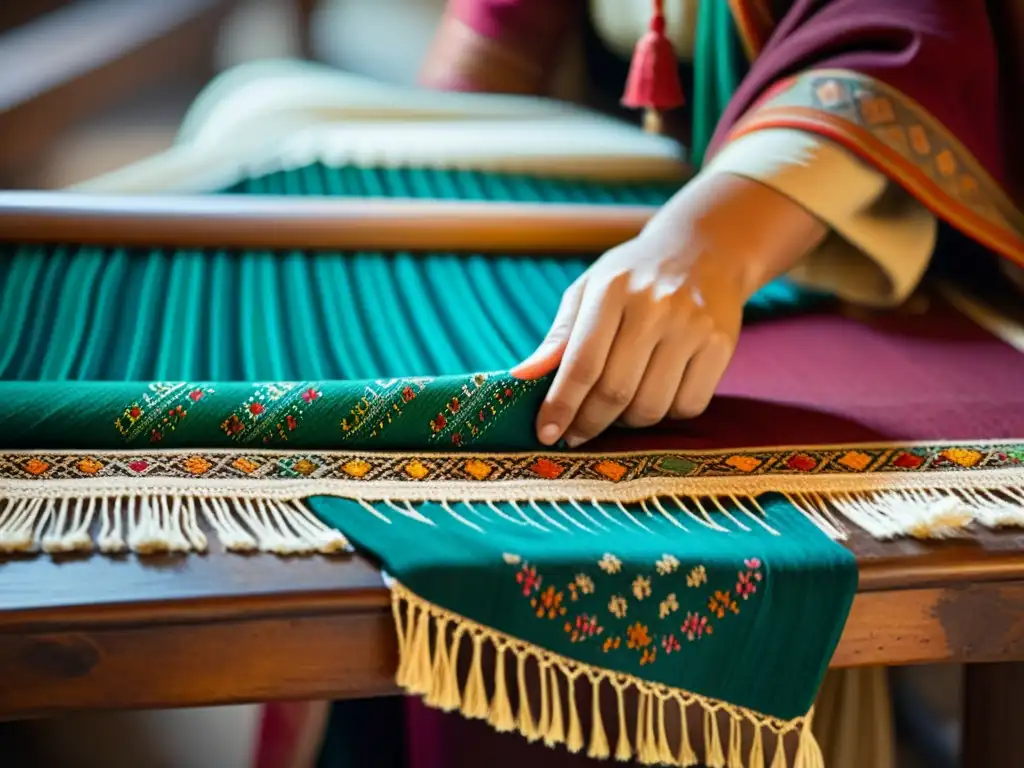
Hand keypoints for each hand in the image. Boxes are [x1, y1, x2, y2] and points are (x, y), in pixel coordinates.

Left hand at [511, 171, 826, 446]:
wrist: (704, 251)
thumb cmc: (632, 278)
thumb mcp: (588, 292)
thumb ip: (558, 337)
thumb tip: (520, 377)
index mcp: (612, 290)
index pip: (581, 364)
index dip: (561, 405)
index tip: (546, 433)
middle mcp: (655, 306)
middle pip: (615, 392)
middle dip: (589, 423)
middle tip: (577, 432)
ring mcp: (693, 326)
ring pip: (652, 406)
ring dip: (627, 422)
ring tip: (616, 409)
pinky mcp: (721, 345)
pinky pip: (688, 406)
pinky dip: (666, 415)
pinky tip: (654, 396)